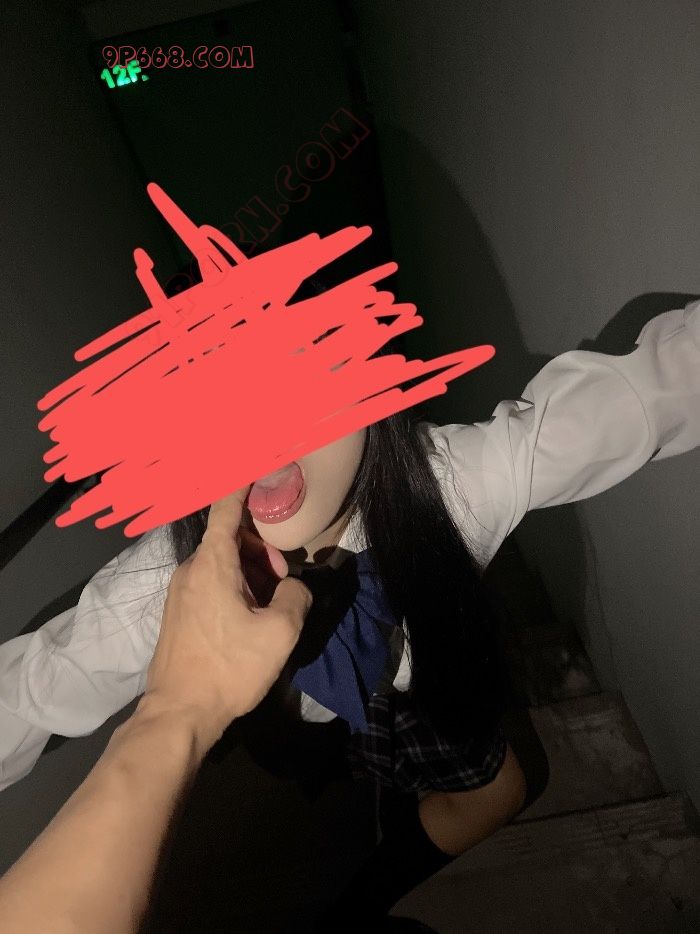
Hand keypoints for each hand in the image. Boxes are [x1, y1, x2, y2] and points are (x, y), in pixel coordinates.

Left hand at [141, 487, 311, 747]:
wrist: (179, 712)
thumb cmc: (229, 668)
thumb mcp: (280, 632)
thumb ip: (296, 596)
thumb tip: (292, 588)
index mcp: (212, 564)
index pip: (227, 509)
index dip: (242, 485)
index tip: (253, 464)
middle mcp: (190, 570)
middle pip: (230, 539)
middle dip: (261, 550)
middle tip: (281, 582)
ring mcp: (180, 592)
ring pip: (222, 564)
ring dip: (250, 573)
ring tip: (269, 607)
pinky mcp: (178, 613)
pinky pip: (210, 584)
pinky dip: (234, 588)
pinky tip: (248, 620)